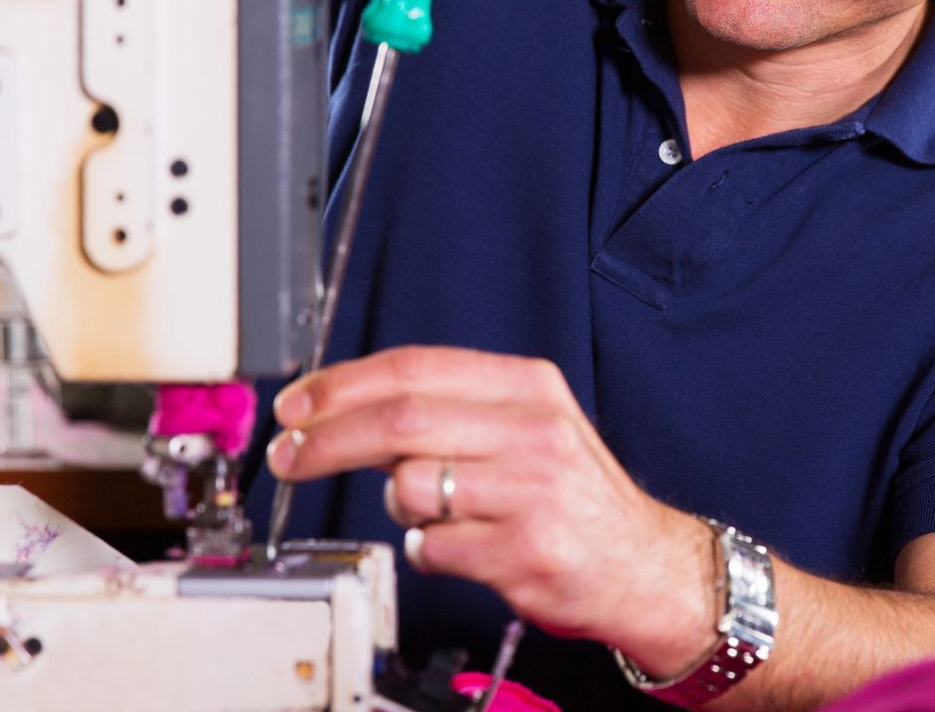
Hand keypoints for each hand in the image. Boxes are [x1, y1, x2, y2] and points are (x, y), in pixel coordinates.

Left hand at [267, 346, 717, 674]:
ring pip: (412, 487)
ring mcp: (532, 492)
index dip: (342, 385)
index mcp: (529, 386)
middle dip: (326, 440)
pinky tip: (465, 547)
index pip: (415, 368)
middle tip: (289, 457)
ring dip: (401, 505)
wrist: (645, 565)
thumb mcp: (528, 427)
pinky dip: (430, 550)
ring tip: (438, 512)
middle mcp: (533, 431)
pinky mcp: (525, 552)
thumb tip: (346, 409)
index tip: (297, 406)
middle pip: (401, 421)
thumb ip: (450, 411)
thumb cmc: (574, 496)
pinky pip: (434, 548)